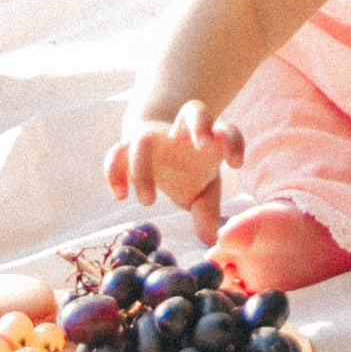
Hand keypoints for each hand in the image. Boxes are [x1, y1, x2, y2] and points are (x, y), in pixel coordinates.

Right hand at [109, 102, 244, 225]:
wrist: (155, 148)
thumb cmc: (188, 171)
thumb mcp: (202, 191)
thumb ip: (208, 212)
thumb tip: (212, 240)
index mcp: (207, 141)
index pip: (226, 130)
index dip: (233, 142)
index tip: (236, 164)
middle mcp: (181, 133)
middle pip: (194, 111)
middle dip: (199, 126)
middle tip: (202, 147)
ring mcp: (153, 138)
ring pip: (144, 140)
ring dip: (144, 169)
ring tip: (149, 202)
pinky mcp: (127, 148)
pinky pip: (115, 153)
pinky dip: (114, 172)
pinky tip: (120, 195)